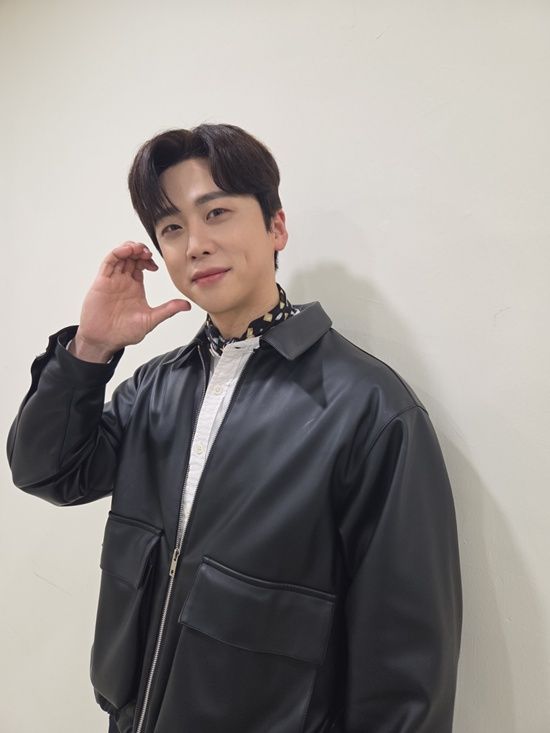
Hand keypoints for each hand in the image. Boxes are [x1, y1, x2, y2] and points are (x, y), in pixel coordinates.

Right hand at [70, 242, 190, 361]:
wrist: (104, 341)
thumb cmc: (123, 332)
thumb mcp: (150, 320)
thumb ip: (168, 310)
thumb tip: (187, 305)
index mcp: (135, 287)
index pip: (142, 265)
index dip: (148, 260)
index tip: (155, 264)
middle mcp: (124, 281)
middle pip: (131, 257)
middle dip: (140, 250)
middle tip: (148, 253)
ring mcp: (113, 280)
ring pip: (120, 256)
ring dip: (130, 248)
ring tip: (138, 249)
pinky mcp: (102, 281)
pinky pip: (108, 262)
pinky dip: (117, 253)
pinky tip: (126, 251)